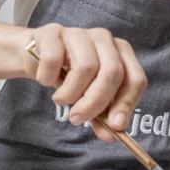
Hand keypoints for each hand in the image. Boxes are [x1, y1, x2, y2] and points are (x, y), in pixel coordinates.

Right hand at [22, 23, 146, 141]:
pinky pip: (54, 60)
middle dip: (95, 102)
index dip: (127, 103)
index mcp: (121, 52)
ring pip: (85, 67)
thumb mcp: (88, 97)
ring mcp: (79, 33)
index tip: (114, 126)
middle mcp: (104, 39)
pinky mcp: (53, 33)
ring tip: (60, 99)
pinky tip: (45, 79)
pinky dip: (48, 78)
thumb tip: (111, 135)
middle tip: (77, 119)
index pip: (135, 78)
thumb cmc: (68, 76)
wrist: (34, 55)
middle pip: (112, 72)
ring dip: (69, 93)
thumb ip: (101, 116)